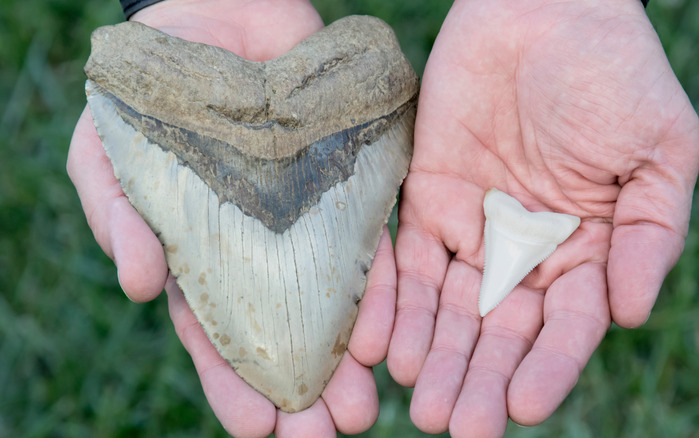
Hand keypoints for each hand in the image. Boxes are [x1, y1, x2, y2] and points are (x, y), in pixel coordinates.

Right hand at [67, 1, 395, 435]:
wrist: (211, 23)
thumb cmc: (150, 95)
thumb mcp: (112, 153)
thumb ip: (117, 214)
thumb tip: (136, 286)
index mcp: (201, 258)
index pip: (218, 334)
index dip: (235, 384)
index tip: (257, 431)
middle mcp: (260, 252)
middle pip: (283, 333)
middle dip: (303, 389)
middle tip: (328, 435)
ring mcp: (306, 224)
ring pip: (331, 302)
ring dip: (348, 357)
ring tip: (365, 407)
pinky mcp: (347, 188)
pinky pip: (368, 244)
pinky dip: (378, 288)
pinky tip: (388, 334)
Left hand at [387, 0, 698, 435]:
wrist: (543, 9)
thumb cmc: (615, 72)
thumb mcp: (659, 151)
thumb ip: (651, 235)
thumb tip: (633, 315)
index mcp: (586, 250)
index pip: (566, 325)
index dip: (547, 367)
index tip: (522, 406)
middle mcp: (525, 251)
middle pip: (499, 330)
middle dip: (478, 378)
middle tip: (456, 426)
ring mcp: (471, 228)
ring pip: (446, 307)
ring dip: (431, 355)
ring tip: (418, 403)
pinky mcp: (423, 200)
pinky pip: (401, 260)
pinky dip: (388, 303)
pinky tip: (376, 345)